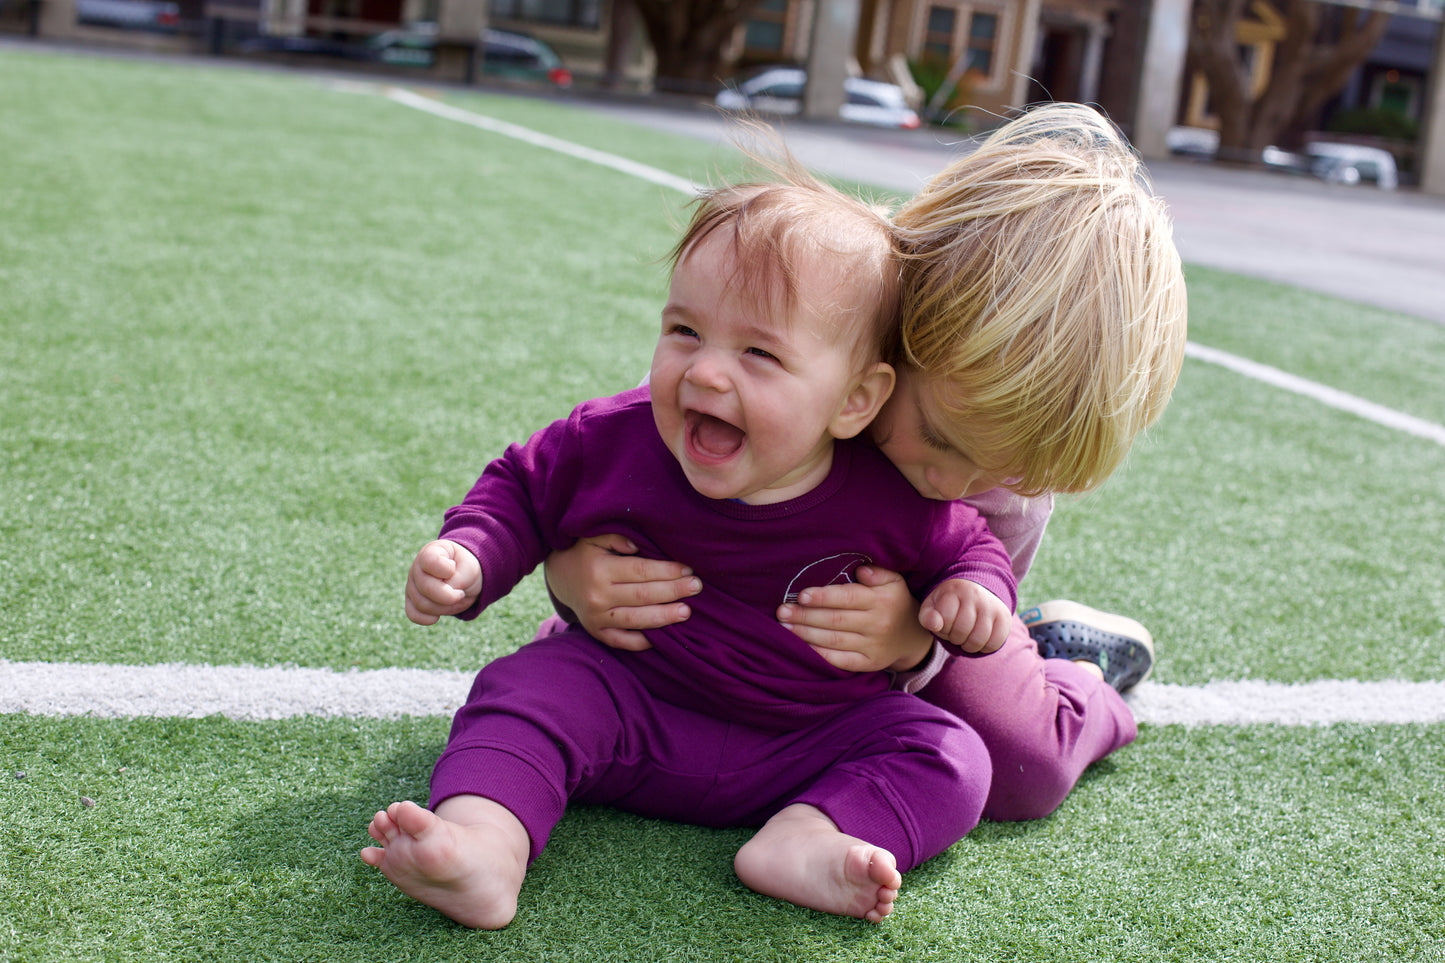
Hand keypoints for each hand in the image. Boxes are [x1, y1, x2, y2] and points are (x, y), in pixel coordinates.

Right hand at [404, 539, 481, 624]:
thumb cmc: (465, 569)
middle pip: (425, 587)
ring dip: (444, 607)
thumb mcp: (470, 568)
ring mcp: (412, 585)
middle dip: (448, 596)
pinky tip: (438, 617)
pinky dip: (427, 618)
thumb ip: (458, 579)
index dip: (445, 569)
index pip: (430, 560)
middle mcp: (417, 568)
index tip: (454, 569)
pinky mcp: (412, 601)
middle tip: (461, 594)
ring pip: (422, 604)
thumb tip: (444, 596)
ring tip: (453, 601)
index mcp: (431, 552)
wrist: (464, 578)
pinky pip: (413, 614)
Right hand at [544, 533, 699, 651]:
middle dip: (673, 591)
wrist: (560, 577)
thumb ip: (616, 536)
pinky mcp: (596, 632)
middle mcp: (597, 596)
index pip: (641, 571)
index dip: (667, 571)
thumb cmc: (586, 553)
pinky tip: (663, 637)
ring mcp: (596, 618)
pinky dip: (642, 641)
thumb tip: (637, 546)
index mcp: (600, 570)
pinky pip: (622, 641)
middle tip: (696, 587)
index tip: (688, 569)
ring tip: (687, 612)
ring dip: (664, 617)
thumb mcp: (595, 537)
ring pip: (637, 620)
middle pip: (643, 596)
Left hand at [776, 565, 934, 672]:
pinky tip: (802, 647)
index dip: (823, 597)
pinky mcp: (869, 663)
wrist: (914, 637)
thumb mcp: (894, 582)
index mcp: (881, 600)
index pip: (848, 598)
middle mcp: (878, 624)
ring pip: (834, 640)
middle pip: (835, 620)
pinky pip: (841, 660)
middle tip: (782, 612)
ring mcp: (873, 646)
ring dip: (806, 635)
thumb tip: (860, 570)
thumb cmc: (895, 602)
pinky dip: (820, 655)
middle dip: (805, 616)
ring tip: (785, 628)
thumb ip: (878, 573)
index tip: (801, 595)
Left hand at [919, 578, 1011, 653]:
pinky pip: (994, 643)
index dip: (942, 628)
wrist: (974, 591)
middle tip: (955, 632)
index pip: (945, 620)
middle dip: (954, 638)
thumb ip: (927, 617)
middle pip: (962, 631)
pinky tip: (979, 639)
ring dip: (968, 645)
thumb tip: (935, 624)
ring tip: (965, 637)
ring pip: (978, 639)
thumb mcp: (932, 607)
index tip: (944, 623)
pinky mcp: (1004, 617)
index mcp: (954, 590)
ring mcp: (992, 606)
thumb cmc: (948, 604)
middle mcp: (975, 595)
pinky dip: (984, 648)